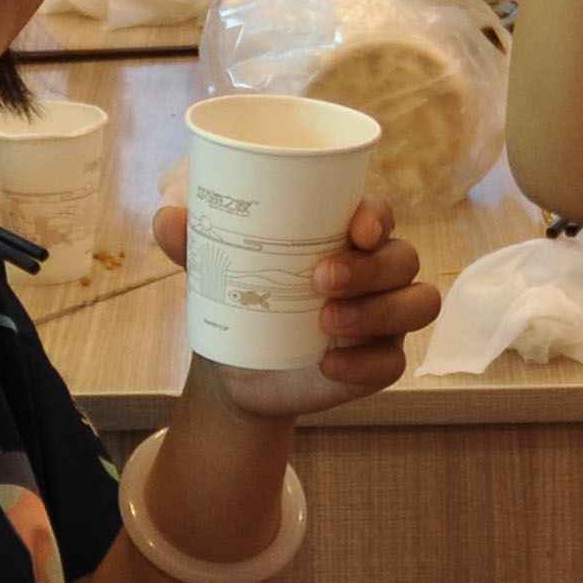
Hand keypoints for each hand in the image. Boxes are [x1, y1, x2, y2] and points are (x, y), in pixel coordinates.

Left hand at [160, 197, 440, 417]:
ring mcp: (386, 318)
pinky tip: (329, 365)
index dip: (377, 217)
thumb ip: (195, 245)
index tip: (355, 229)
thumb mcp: (217, 271)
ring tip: (326, 324)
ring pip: (417, 305)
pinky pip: (393, 362)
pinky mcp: (379, 362)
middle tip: (320, 280)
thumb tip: (165, 218)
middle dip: (369, 269)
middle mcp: (378, 272)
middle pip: (402, 259)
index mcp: (347, 237)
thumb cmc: (242, 297)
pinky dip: (365, 363)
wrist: (239, 366)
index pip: (380, 216)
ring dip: (377, 312)